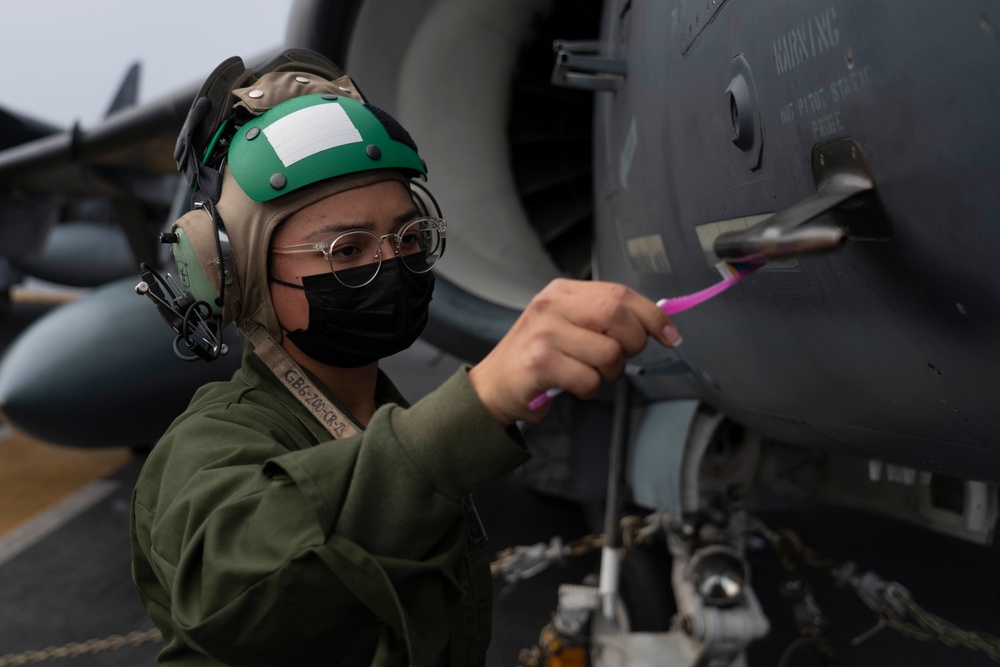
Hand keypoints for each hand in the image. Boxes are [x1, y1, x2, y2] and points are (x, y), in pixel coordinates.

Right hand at [467, 279, 681, 424]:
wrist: (492, 386)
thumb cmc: (537, 357)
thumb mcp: (566, 325)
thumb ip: (603, 319)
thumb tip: (656, 322)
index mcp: (562, 292)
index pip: (620, 293)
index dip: (652, 315)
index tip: (670, 334)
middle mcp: (551, 306)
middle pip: (617, 316)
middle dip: (633, 342)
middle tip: (622, 358)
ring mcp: (544, 333)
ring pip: (608, 353)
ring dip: (608, 372)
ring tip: (588, 373)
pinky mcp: (540, 364)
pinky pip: (589, 379)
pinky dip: (589, 390)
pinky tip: (572, 386)